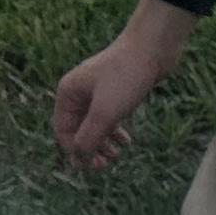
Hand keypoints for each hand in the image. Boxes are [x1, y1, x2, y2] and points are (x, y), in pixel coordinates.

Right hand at [54, 0, 196, 169]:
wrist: (152, 48)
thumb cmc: (125, 77)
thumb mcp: (105, 113)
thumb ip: (89, 138)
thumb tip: (78, 160)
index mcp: (68, 93)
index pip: (63, 130)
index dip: (74, 151)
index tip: (90, 167)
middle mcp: (79, 92)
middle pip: (78, 129)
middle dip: (90, 148)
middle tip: (105, 164)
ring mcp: (97, 91)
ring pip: (95, 124)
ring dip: (103, 142)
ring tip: (116, 155)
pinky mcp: (115, 91)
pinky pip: (109, 116)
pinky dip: (115, 131)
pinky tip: (126, 141)